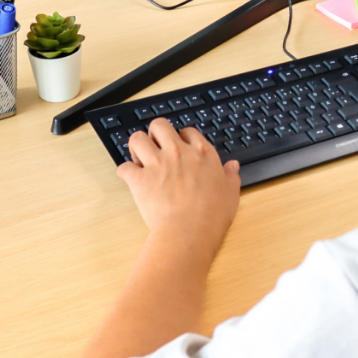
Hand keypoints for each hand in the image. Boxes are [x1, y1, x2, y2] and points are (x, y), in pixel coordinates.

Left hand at [118, 118, 240, 261]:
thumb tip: (232, 166)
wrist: (190, 232)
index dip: (182, 138)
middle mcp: (178, 152)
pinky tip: (130, 179)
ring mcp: (157, 163)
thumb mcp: (230, 193)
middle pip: (160, 125)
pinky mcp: (140, 179)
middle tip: (156, 148)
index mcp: (202, 153)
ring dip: (136, 147)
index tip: (180, 148)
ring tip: (139, 159)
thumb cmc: (212, 216)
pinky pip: (124, 167)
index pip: (188, 131)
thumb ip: (230, 176)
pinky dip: (125, 172)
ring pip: (137, 138)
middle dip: (155, 134)